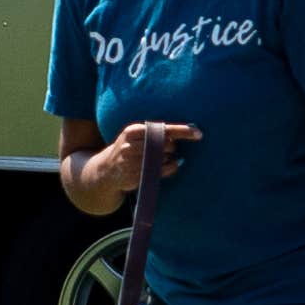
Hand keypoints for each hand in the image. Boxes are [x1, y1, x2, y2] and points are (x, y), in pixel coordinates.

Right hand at [72, 119, 197, 212]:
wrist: (106, 171)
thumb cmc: (128, 149)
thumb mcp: (136, 136)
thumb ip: (158, 132)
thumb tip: (190, 130)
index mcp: (132, 131)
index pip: (162, 128)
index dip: (182, 131)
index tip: (199, 133)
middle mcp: (130, 145)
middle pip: (165, 144)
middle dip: (172, 147)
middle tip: (169, 149)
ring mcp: (131, 162)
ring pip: (163, 159)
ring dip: (170, 159)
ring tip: (163, 158)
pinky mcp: (134, 176)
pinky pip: (161, 172)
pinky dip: (169, 169)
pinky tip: (169, 166)